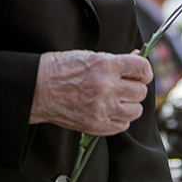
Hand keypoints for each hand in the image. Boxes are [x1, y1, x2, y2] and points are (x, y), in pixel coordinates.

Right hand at [29, 50, 152, 135]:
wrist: (37, 88)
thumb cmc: (60, 68)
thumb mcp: (89, 56)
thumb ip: (116, 60)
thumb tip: (138, 58)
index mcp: (105, 65)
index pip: (142, 68)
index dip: (144, 71)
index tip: (140, 73)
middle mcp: (106, 87)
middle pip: (140, 91)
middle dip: (134, 87)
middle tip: (123, 85)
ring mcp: (102, 108)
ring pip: (135, 110)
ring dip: (129, 105)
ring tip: (116, 99)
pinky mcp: (96, 124)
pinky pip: (122, 125)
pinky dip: (119, 119)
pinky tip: (108, 110)